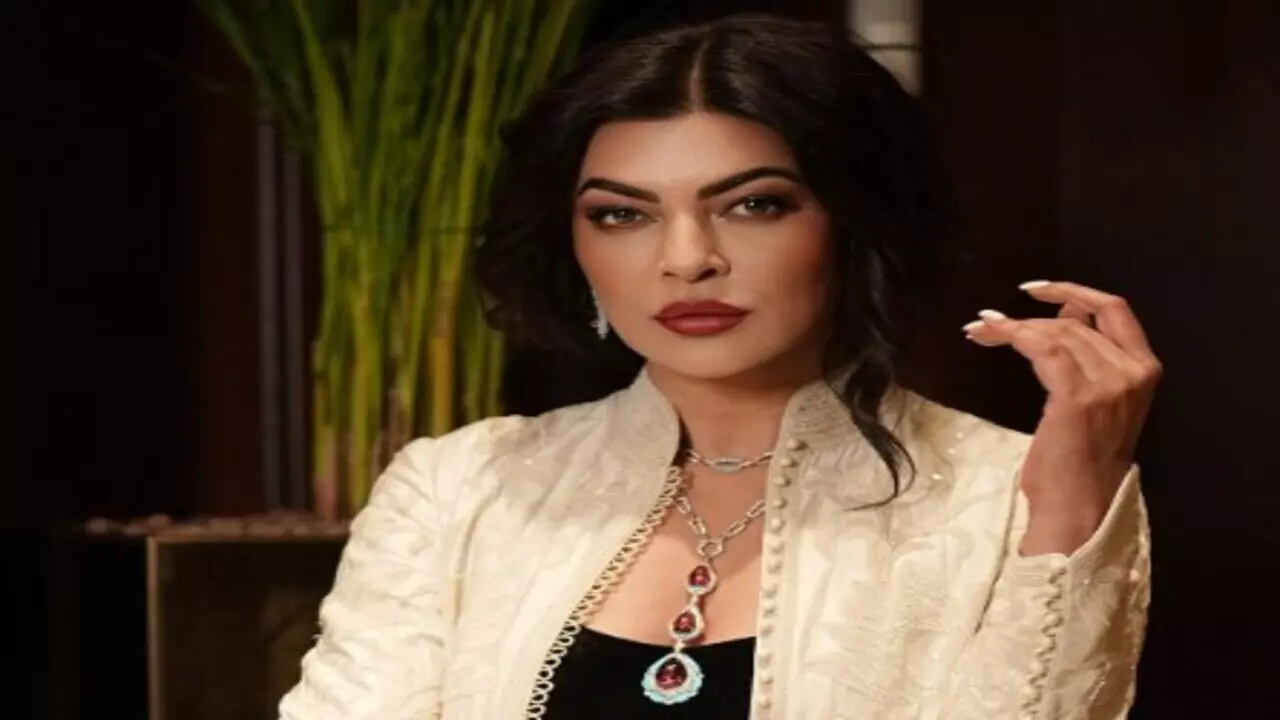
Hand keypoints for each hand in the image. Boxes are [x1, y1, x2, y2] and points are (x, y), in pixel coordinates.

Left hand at [963, 281, 1161, 555]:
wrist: (1080, 509)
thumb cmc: (1079, 462)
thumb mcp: (1095, 402)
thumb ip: (1087, 358)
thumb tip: (1063, 314)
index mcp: (1143, 370)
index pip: (1114, 309)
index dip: (1073, 290)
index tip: (1033, 288)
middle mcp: (1132, 373)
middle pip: (1073, 321)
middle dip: (1025, 318)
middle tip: (985, 323)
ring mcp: (1108, 384)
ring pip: (1054, 331)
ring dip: (1010, 327)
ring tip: (979, 331)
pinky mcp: (1077, 398)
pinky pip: (1041, 348)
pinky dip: (1011, 335)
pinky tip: (989, 336)